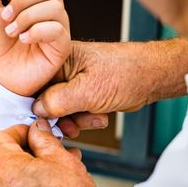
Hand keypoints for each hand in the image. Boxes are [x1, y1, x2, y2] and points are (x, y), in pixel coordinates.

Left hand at [0, 0, 70, 95]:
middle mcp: (50, 11)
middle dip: (23, 0)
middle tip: (5, 17)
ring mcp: (57, 29)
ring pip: (55, 7)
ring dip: (27, 16)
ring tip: (11, 31)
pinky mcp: (60, 48)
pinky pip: (58, 29)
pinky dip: (37, 30)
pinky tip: (23, 39)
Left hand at [0, 119, 107, 186]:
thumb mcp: (62, 160)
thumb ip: (44, 139)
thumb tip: (37, 130)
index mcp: (3, 168)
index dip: (19, 131)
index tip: (36, 134)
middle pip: (3, 157)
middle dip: (28, 151)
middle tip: (52, 152)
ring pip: (9, 175)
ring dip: (29, 168)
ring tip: (57, 171)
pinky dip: (26, 185)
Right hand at [34, 39, 187, 135]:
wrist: (153, 76)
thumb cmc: (125, 73)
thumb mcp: (87, 91)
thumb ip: (57, 102)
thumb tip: (36, 110)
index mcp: (58, 59)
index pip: (34, 84)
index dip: (37, 105)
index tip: (43, 121)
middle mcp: (63, 69)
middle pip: (46, 99)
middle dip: (60, 116)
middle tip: (71, 127)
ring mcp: (74, 81)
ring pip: (61, 108)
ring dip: (75, 120)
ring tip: (92, 119)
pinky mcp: (85, 92)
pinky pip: (75, 110)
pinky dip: (85, 118)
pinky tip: (99, 117)